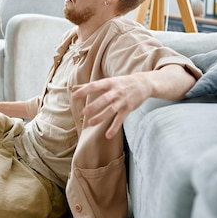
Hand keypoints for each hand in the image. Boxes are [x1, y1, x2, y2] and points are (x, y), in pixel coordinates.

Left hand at [72, 65, 195, 139]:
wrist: (143, 84)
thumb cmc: (121, 82)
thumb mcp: (107, 81)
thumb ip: (89, 86)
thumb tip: (73, 88)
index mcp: (108, 83)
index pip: (94, 86)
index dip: (84, 91)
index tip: (74, 96)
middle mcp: (115, 91)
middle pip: (104, 99)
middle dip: (94, 106)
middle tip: (84, 112)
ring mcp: (122, 101)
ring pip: (111, 110)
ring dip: (101, 117)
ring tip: (90, 123)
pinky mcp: (128, 108)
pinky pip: (120, 119)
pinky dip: (114, 128)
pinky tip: (108, 136)